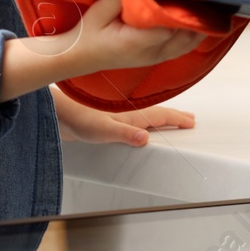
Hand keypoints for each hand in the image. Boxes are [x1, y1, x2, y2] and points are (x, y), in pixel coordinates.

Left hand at [50, 85, 194, 145]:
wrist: (58, 113)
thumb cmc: (77, 119)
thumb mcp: (102, 130)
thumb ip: (124, 134)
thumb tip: (145, 138)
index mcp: (130, 114)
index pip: (160, 115)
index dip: (177, 119)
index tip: (191, 122)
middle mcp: (127, 111)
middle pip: (156, 112)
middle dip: (174, 116)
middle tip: (190, 119)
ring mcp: (119, 113)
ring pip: (147, 114)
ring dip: (161, 117)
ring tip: (171, 119)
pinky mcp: (109, 118)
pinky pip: (136, 118)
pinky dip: (145, 120)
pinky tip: (140, 124)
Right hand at [70, 0, 210, 72]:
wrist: (80, 57)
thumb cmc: (87, 35)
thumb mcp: (97, 13)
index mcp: (136, 43)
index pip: (168, 28)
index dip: (181, 13)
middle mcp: (150, 54)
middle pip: (185, 38)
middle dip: (198, 19)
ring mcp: (155, 58)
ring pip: (187, 44)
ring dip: (200, 27)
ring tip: (213, 7)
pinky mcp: (156, 57)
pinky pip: (182, 47)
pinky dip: (193, 34)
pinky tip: (201, 20)